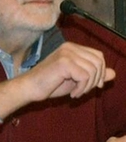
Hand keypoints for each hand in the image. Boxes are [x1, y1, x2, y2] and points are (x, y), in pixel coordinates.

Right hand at [0, 42, 115, 119]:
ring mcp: (67, 53)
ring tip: (76, 93)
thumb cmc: (48, 85)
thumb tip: (113, 73)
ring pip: (93, 69)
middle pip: (98, 61)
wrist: (28, 89)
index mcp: (72, 48)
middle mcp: (70, 47)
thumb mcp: (75, 80)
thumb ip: (93, 75)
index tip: (93, 86)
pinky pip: (85, 76)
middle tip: (83, 91)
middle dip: (96, 79)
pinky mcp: (64, 62)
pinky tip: (72, 94)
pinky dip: (82, 88)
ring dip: (88, 86)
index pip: (98, 56)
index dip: (100, 71)